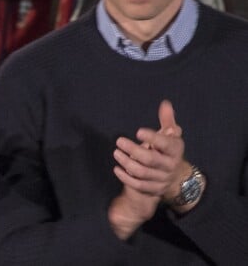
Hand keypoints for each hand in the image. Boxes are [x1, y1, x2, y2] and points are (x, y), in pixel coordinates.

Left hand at [108, 100, 191, 237]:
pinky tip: (117, 168)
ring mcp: (162, 179)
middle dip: (133, 150)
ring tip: (116, 152)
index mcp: (175, 150)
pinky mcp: (153, 189)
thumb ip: (167, 120)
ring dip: (127, 163)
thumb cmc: (168, 150)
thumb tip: (165, 103)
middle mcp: (170, 166)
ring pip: (143, 173)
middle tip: (119, 141)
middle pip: (151, 160)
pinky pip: (139, 186)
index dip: (153, 138)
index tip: (138, 131)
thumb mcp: (171, 135)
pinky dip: (126, 178)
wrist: (176, 177)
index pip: (166, 144)